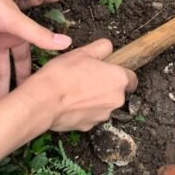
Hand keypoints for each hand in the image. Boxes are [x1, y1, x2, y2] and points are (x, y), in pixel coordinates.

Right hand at [0, 38, 136, 172]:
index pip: (131, 78)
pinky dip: (82, 110)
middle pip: (116, 92)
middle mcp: (116, 100)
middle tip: (86, 77)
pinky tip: (69, 102)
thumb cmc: (63, 75)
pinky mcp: (88, 127)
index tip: (109, 70)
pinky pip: (89, 116)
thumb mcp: (82, 52)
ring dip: (94, 99)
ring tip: (74, 90)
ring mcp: (102, 116)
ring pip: (103, 105)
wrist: (43, 101)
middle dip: (105, 86)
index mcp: (119, 80)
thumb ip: (101, 48)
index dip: (120, 72)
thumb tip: (107, 47)